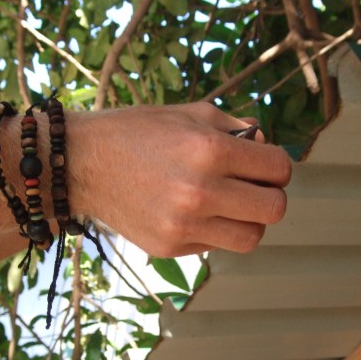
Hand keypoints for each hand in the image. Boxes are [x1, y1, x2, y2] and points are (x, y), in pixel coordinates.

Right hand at [67, 102, 291, 256]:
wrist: (81, 163)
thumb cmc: (138, 132)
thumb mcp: (189, 113)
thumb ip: (234, 128)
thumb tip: (265, 144)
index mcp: (210, 150)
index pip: (279, 169)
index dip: (277, 165)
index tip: (264, 164)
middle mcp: (200, 190)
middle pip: (275, 209)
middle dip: (271, 196)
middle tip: (255, 188)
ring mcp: (184, 224)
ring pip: (251, 237)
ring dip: (250, 221)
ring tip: (231, 205)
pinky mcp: (170, 247)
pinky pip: (216, 246)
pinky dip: (215, 230)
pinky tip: (194, 212)